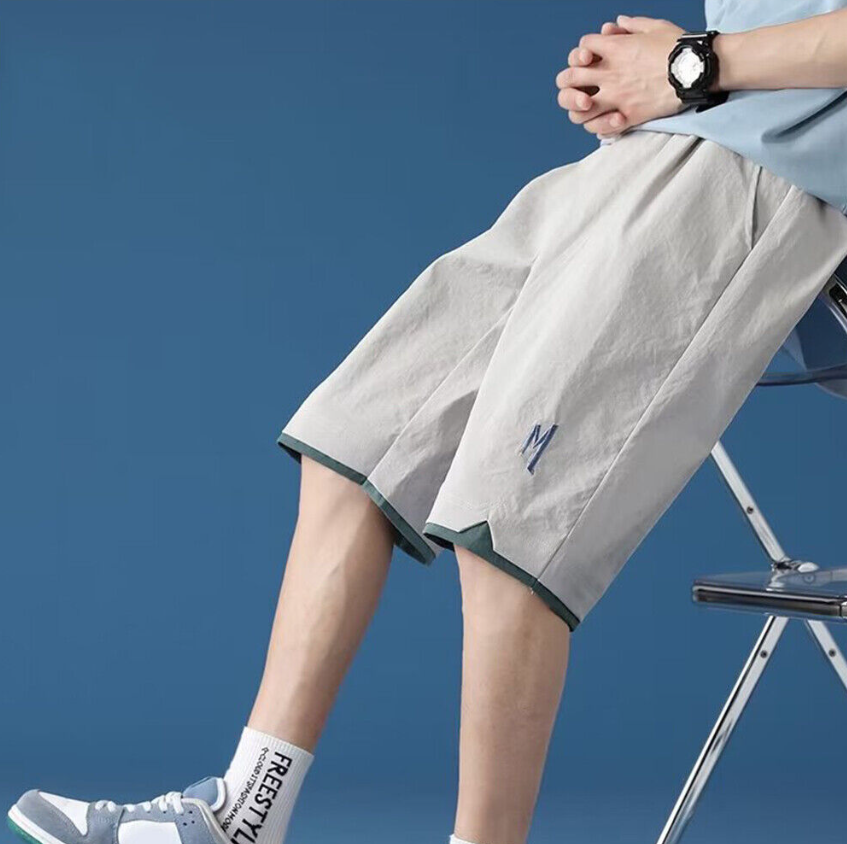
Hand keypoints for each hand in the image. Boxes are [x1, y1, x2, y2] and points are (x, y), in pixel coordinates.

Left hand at [556, 16, 684, 136]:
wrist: (696, 69)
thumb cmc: (678, 46)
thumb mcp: (655, 26)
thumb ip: (632, 25)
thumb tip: (617, 23)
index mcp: (615, 48)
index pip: (581, 48)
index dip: (582, 53)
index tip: (591, 59)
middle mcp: (610, 73)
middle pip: (567, 78)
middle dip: (568, 82)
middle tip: (580, 86)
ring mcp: (616, 96)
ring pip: (576, 109)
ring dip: (578, 109)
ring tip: (589, 108)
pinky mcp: (628, 115)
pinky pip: (599, 128)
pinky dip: (598, 127)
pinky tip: (605, 121)